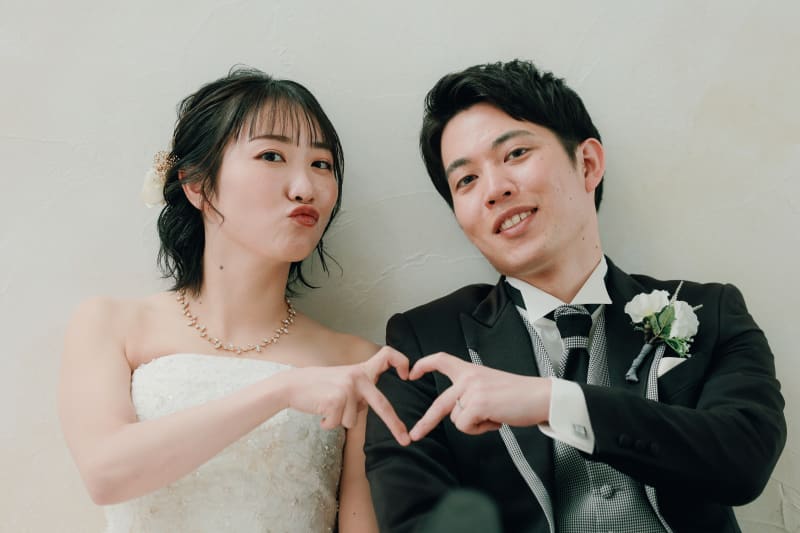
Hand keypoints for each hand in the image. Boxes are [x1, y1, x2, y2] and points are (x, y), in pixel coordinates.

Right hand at [286, 346, 410, 444]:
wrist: (292, 385)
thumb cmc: (318, 387)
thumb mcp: (343, 381)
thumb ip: (360, 390)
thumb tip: (372, 407)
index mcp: (362, 370)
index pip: (387, 356)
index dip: (402, 361)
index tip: (408, 375)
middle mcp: (358, 376)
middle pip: (382, 405)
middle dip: (395, 425)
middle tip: (405, 440)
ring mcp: (348, 387)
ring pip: (353, 421)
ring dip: (339, 420)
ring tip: (327, 407)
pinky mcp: (336, 399)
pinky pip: (339, 424)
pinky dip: (328, 424)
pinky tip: (321, 412)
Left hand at [408, 352, 551, 440]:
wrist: (539, 396)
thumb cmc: (519, 395)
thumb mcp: (489, 384)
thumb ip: (471, 392)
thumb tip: (459, 412)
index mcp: (470, 370)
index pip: (442, 360)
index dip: (424, 365)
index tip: (412, 373)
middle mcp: (468, 378)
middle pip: (439, 402)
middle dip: (426, 422)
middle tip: (414, 434)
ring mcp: (471, 390)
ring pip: (457, 419)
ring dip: (475, 424)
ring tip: (494, 415)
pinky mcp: (477, 404)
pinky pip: (466, 426)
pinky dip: (480, 429)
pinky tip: (496, 420)